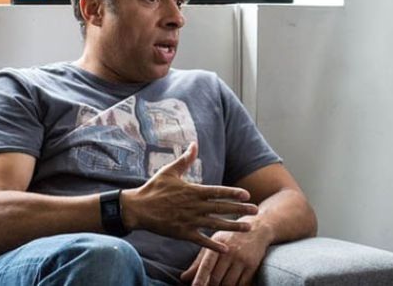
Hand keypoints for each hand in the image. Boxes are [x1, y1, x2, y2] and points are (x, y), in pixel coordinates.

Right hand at [121, 142, 258, 252]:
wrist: (136, 208)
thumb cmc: (154, 188)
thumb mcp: (170, 171)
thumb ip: (185, 159)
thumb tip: (195, 144)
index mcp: (193, 191)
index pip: (217, 192)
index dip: (233, 193)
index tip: (247, 195)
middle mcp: (194, 206)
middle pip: (221, 208)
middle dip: (240, 210)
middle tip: (256, 211)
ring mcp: (189, 221)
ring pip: (215, 224)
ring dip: (233, 227)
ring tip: (249, 228)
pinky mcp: (182, 233)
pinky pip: (201, 240)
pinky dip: (213, 245)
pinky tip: (226, 249)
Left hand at [180, 219, 272, 285]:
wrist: (258, 227)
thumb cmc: (231, 237)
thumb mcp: (215, 243)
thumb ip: (200, 261)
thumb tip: (184, 278)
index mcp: (218, 245)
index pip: (206, 265)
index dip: (199, 279)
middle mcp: (230, 252)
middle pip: (216, 278)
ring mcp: (242, 259)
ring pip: (229, 283)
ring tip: (219, 285)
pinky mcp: (253, 265)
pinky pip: (242, 284)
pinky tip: (232, 285)